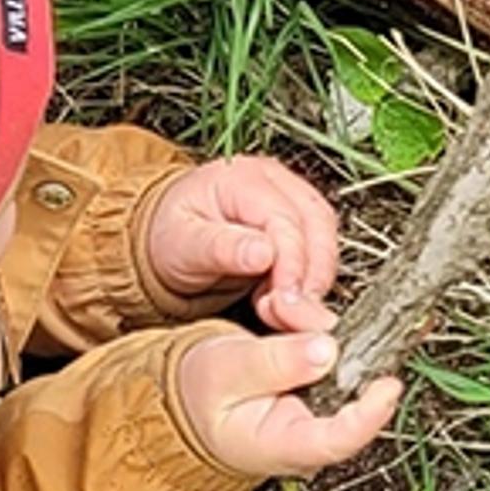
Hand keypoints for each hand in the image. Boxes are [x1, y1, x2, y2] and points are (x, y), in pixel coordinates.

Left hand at [147, 158, 342, 330]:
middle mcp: (271, 180)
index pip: (285, 220)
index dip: (292, 264)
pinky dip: (314, 275)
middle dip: (311, 273)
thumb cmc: (169, 238)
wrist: (164, 238)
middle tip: (295, 312)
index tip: (285, 301)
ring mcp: (288, 196)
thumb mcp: (183, 246)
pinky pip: (321, 246)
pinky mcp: (297, 219)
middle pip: (316, 224)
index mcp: (240, 178)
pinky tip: (293, 298)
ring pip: (325, 235)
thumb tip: (264, 254)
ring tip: (292, 309)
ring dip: (317, 276)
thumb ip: (222, 249)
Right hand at [176, 329, 403, 480]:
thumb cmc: (202, 392)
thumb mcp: (225, 369)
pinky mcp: (325, 394)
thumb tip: (326, 349)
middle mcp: (310, 436)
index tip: (388, 384)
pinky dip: (325, 335)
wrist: (192, 392)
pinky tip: (295, 318)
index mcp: (281, 444)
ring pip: (349, 375)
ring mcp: (320, 416)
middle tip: (307, 317)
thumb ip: (274, 361)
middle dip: (343, 352)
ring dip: (329, 336)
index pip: (337, 441)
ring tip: (281, 313)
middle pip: (353, 403)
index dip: (370, 415)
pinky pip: (341, 363)